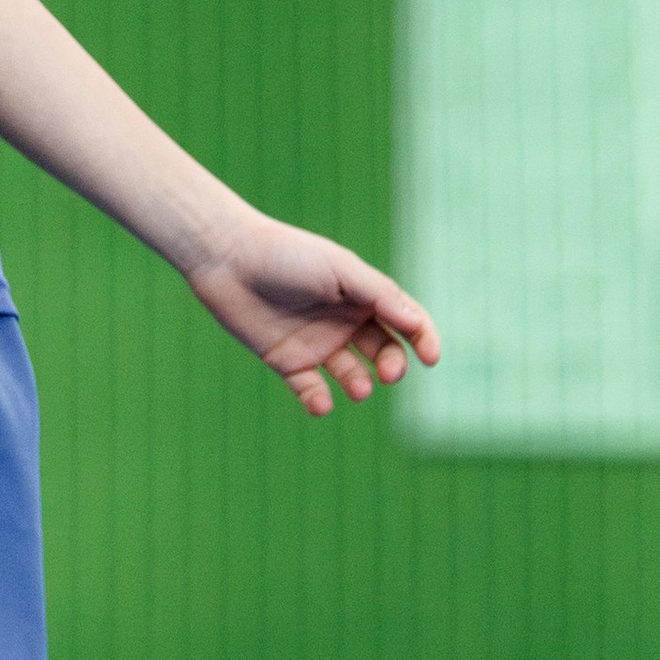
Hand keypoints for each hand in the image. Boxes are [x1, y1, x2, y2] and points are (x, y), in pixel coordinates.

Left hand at [184, 208, 440, 420]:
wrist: (228, 259)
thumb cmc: (287, 255)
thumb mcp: (340, 270)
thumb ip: (380, 295)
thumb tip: (418, 323)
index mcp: (362, 294)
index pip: (405, 320)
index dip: (424, 338)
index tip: (431, 357)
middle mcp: (344, 320)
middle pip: (384, 351)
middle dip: (394, 364)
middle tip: (389, 373)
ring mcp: (316, 342)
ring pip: (351, 374)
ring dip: (360, 385)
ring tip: (359, 388)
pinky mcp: (286, 361)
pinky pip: (310, 389)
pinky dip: (318, 401)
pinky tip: (320, 404)